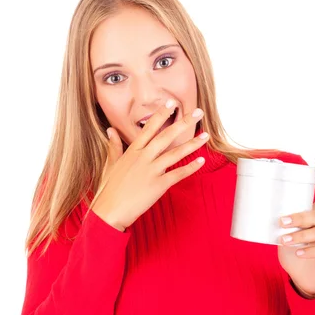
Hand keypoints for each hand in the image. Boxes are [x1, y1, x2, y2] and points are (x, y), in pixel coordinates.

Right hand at [90, 101, 207, 230]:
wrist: (109, 211)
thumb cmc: (109, 190)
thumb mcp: (110, 165)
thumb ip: (114, 146)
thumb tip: (110, 130)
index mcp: (133, 152)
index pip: (149, 128)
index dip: (161, 114)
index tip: (172, 103)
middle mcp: (143, 158)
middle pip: (166, 136)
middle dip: (183, 122)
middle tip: (197, 112)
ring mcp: (152, 171)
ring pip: (175, 153)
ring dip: (192, 144)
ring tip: (205, 135)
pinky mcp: (159, 185)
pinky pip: (178, 174)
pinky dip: (191, 167)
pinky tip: (201, 161)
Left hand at [277, 160, 314, 297]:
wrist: (302, 279)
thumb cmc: (293, 254)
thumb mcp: (282, 235)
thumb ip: (276, 223)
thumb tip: (249, 206)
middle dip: (299, 217)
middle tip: (281, 222)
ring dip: (301, 236)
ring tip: (284, 241)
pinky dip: (310, 251)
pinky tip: (299, 254)